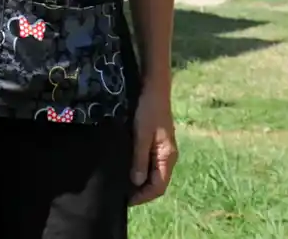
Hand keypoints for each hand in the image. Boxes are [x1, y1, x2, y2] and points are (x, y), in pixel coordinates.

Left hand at [128, 87, 177, 206]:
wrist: (154, 87)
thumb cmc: (148, 109)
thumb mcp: (141, 134)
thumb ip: (140, 159)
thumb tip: (137, 183)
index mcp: (167, 157)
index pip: (159, 187)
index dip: (143, 197)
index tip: (125, 200)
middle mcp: (167, 156)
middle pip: (156, 182)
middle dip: (141, 191)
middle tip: (120, 193)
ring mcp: (163, 149)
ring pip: (153, 173)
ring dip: (139, 180)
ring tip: (121, 182)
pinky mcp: (156, 142)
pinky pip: (150, 162)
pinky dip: (140, 169)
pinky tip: (127, 167)